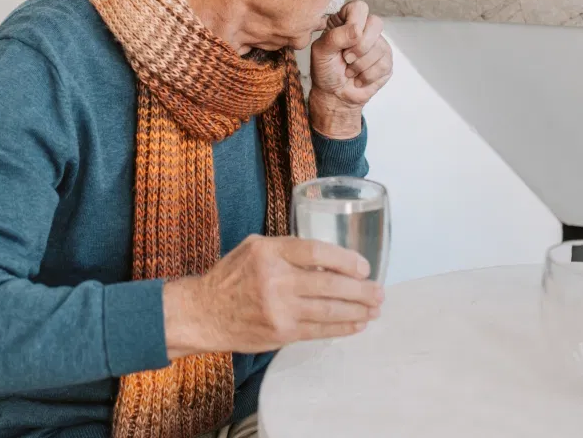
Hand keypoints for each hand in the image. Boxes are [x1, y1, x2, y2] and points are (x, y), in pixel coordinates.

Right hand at [163, 235, 383, 356]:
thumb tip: (328, 259)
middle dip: (361, 290)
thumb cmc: (232, 277)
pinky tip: (357, 324)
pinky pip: (319, 331)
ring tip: (375, 308)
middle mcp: (276, 279)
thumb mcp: (255, 248)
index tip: (364, 267)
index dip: (346, 260)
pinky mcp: (281, 332)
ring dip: (358, 310)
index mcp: (271, 252)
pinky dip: (342, 328)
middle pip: (330, 283)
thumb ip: (289, 250)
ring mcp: (279, 309)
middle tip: (379, 292)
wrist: (203, 313)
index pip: (318, 252)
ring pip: (329, 310)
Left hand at [309, 0, 392, 137]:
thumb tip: (357, 30)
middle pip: (376, 23)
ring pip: (380, 47)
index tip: (344, 42)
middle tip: (346, 58)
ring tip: (349, 71)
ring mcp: (378, 45)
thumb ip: (335, 37)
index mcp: (346, 21)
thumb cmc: (325, 71)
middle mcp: (365, 29)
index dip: (355, 23)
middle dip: (360, 46)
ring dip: (360, 65)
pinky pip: (384, 64)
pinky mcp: (387, 61)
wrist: (334, 95)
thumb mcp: (321, 52)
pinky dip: (367, 76)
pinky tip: (359, 78)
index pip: (359, 8)